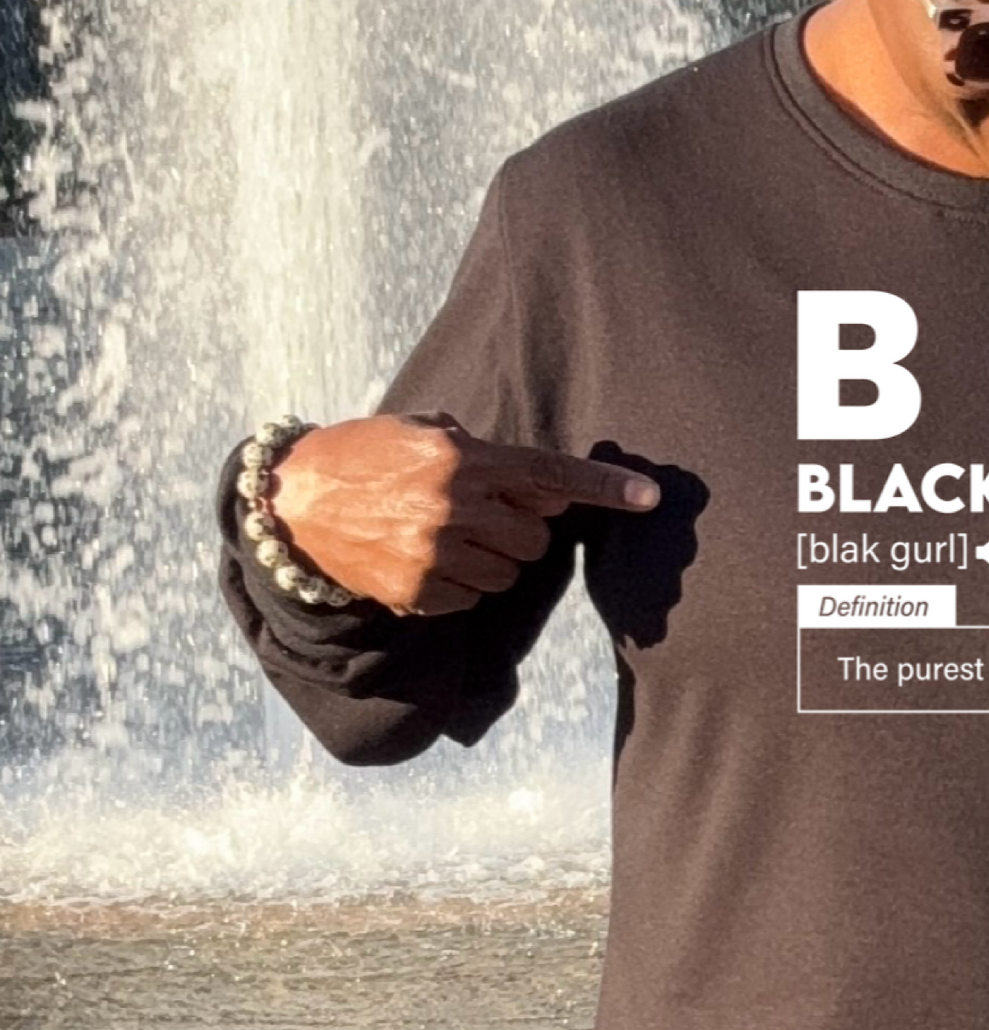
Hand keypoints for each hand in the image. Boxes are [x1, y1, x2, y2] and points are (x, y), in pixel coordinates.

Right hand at [262, 413, 660, 616]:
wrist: (296, 501)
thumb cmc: (367, 456)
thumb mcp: (426, 432)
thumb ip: (489, 456)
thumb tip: (550, 494)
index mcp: (462, 463)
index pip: (550, 476)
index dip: (604, 488)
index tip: (650, 498)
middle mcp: (455, 511)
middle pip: (537, 538)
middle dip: (521, 528)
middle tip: (484, 513)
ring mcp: (437, 557)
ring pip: (509, 574)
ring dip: (493, 558)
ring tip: (448, 536)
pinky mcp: (420, 594)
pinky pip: (474, 598)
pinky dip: (461, 583)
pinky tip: (425, 558)